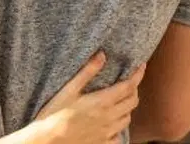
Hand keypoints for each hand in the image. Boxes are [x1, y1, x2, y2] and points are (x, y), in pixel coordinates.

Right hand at [29, 52, 145, 143]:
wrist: (47, 141)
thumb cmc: (55, 114)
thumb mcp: (69, 89)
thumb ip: (88, 72)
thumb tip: (102, 55)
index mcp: (102, 102)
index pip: (128, 86)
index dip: (138, 75)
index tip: (141, 66)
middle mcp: (108, 118)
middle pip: (132, 102)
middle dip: (134, 90)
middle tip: (128, 82)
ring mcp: (106, 133)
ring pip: (128, 119)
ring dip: (128, 108)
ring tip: (121, 101)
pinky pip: (119, 138)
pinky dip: (120, 129)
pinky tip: (113, 125)